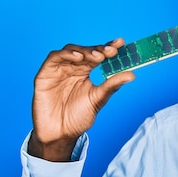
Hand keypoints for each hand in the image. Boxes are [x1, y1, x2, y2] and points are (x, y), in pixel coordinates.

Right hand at [28, 39, 134, 160]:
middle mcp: (72, 68)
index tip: (121, 43)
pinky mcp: (45, 74)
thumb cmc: (78, 117)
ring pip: (71, 51)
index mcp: (85, 72)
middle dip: (99, 49)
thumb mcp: (98, 99)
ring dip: (85, 50)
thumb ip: (112, 86)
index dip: (108, 47)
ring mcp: (59, 70)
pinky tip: (78, 58)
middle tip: (111, 51)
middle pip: (86, 51)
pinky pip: (53, 58)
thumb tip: (132, 74)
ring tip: (97, 56)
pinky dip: (65, 55)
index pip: (98, 55)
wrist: (60, 133)